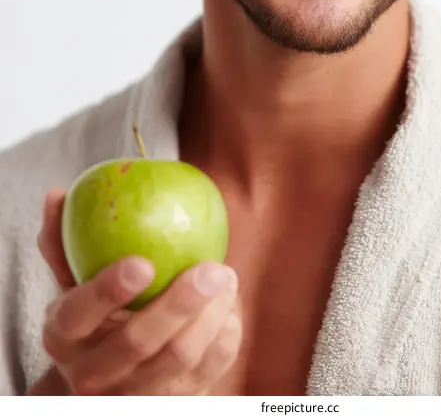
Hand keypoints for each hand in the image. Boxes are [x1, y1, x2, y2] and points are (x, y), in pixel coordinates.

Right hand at [35, 188, 241, 394]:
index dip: (108, 291)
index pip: (79, 315)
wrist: (106, 376)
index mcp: (65, 336)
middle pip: (138, 343)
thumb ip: (64, 242)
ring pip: (178, 360)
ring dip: (210, 317)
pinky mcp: (173, 402)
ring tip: (226, 277)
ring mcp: (134, 394)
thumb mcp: (72, 280)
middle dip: (179, 304)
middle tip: (211, 268)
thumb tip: (58, 195)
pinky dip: (223, 336)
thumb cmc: (92, 311)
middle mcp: (93, 374)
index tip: (144, 262)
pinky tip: (230, 304)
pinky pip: (207, 371)